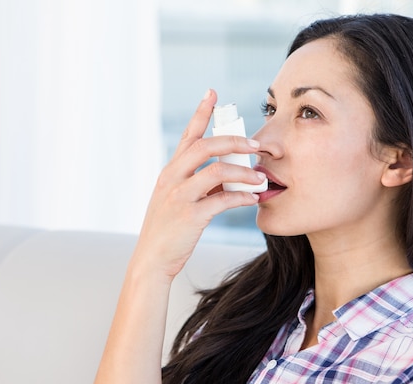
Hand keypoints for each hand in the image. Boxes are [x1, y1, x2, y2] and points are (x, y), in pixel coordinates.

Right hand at [129, 89, 265, 280]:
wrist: (152, 260)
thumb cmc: (168, 230)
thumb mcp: (177, 200)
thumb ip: (198, 184)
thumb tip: (228, 174)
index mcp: (170, 171)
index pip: (187, 135)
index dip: (200, 113)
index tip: (213, 93)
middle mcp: (172, 178)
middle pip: (205, 146)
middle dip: (233, 140)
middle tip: (255, 144)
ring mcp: (179, 196)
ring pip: (216, 171)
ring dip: (243, 172)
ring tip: (260, 177)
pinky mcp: (190, 215)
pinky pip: (222, 199)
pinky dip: (242, 197)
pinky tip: (253, 199)